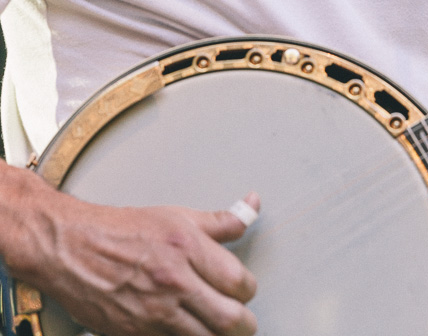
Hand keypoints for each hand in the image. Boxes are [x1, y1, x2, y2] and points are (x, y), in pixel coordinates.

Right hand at [4, 167, 259, 335]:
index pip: (239, 282)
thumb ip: (221, 220)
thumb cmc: (125, 229)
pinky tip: (187, 331)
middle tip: (242, 322)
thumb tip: (254, 204)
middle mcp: (174, 281)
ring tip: (215, 328)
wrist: (73, 247)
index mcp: (189, 247)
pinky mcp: (135, 334)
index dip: (248, 290)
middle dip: (244, 324)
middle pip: (230, 320)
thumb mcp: (178, 216)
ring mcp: (154, 313)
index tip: (244, 291)